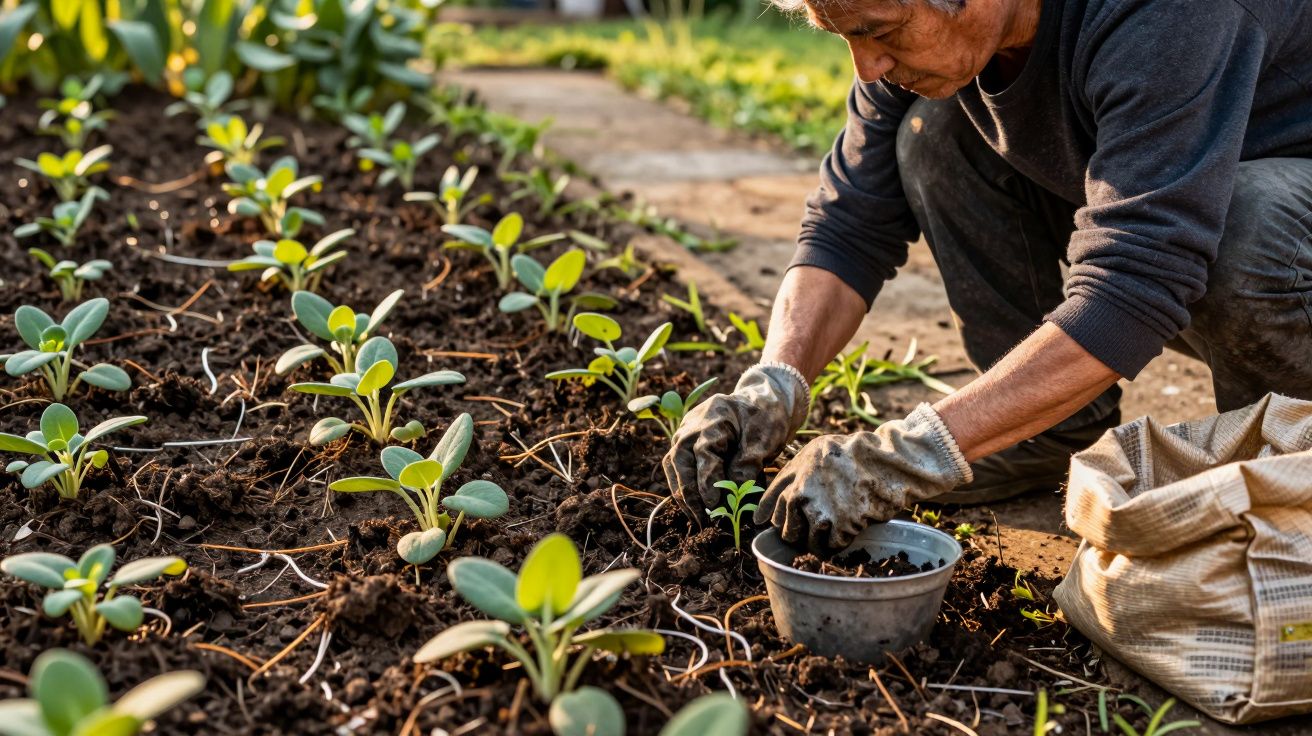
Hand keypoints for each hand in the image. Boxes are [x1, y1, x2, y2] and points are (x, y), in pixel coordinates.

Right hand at [663, 363, 809, 520]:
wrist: (761, 401)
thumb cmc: (765, 417)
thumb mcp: (765, 438)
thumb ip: (748, 464)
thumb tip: (732, 494)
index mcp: (713, 417)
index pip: (704, 453)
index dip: (707, 480)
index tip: (714, 504)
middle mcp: (692, 425)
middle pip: (680, 460)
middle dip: (690, 493)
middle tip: (703, 519)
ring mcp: (685, 433)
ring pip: (673, 466)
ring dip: (683, 494)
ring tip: (696, 518)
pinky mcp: (685, 444)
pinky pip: (677, 467)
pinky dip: (683, 488)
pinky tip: (694, 507)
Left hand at [755, 403, 972, 551]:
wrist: (884, 460)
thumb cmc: (849, 453)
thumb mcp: (812, 453)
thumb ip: (789, 477)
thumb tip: (760, 514)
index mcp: (792, 478)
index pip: (769, 510)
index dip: (772, 521)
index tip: (774, 527)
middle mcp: (800, 496)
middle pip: (787, 532)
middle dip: (798, 534)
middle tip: (814, 528)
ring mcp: (820, 512)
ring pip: (808, 544)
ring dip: (819, 542)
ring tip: (834, 531)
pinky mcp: (841, 527)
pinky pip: (833, 547)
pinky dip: (840, 544)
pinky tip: (849, 530)